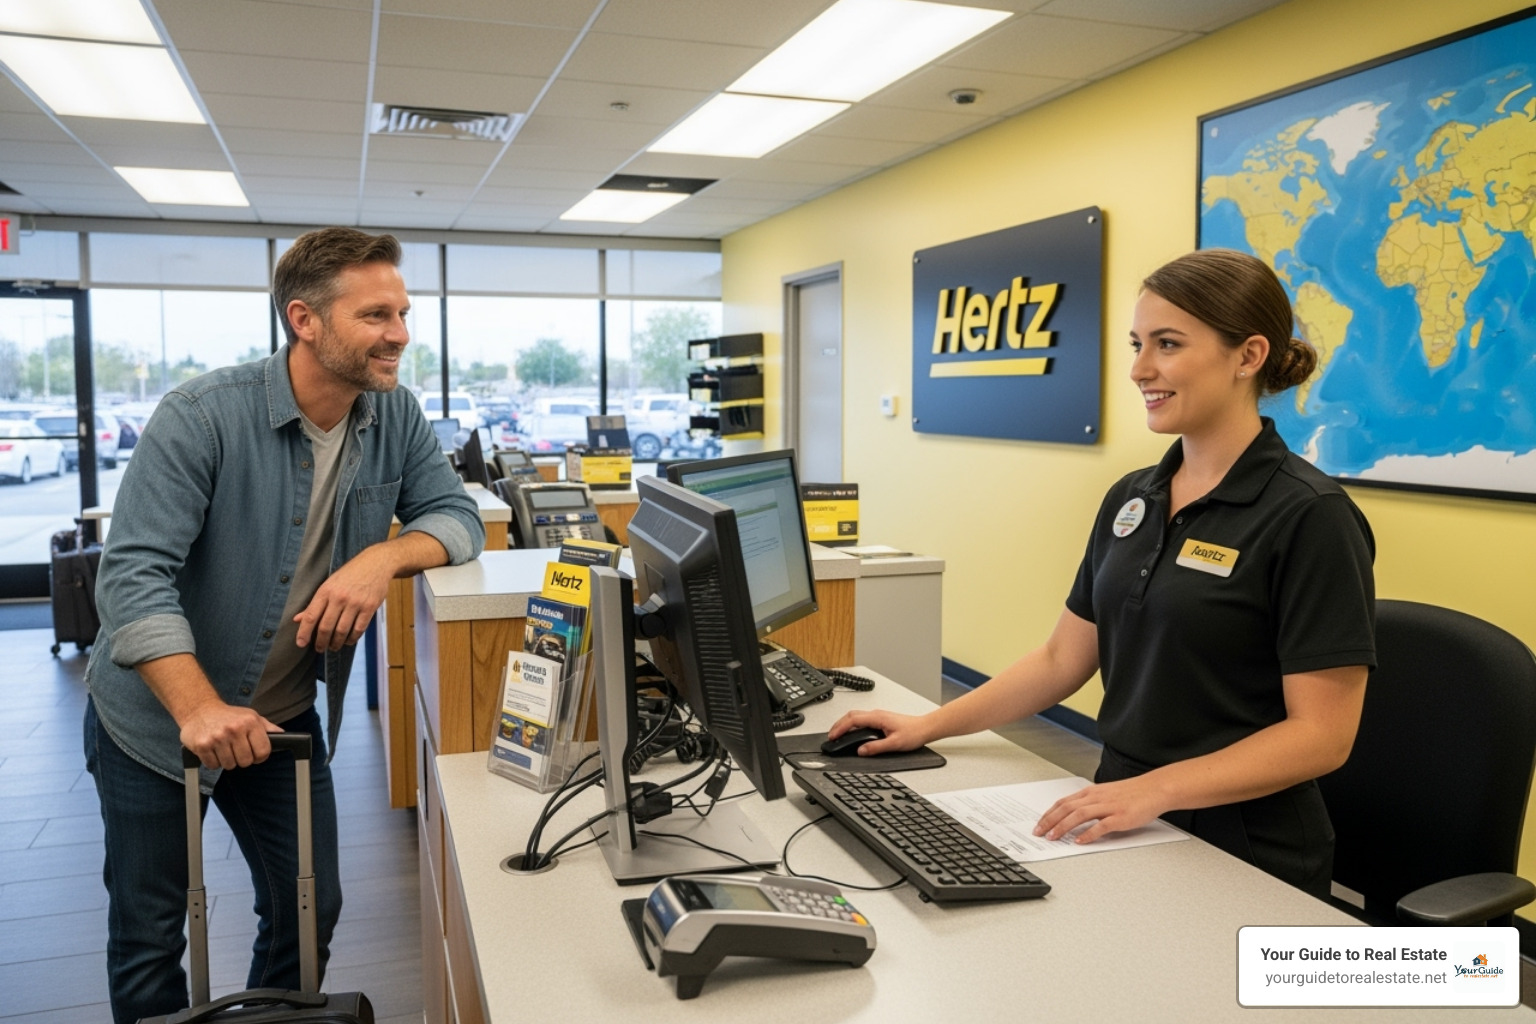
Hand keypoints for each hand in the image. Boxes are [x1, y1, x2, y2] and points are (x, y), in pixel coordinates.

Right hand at [179, 700, 280, 769]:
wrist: (200, 709)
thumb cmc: (228, 716)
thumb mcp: (251, 716)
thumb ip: (267, 727)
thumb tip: (283, 735)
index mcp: (250, 722)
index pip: (263, 751)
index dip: (260, 756)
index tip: (255, 754)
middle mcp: (234, 729)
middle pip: (246, 761)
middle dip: (242, 759)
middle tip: (236, 749)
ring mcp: (217, 738)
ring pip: (229, 765)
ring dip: (227, 761)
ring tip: (223, 748)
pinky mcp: (202, 745)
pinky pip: (212, 766)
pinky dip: (213, 762)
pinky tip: (213, 750)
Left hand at [295, 546, 392, 652]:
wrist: (376, 563)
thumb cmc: (349, 575)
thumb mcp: (329, 585)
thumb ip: (314, 604)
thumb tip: (296, 619)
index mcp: (325, 591)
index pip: (310, 616)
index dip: (304, 632)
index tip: (300, 643)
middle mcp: (339, 597)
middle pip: (325, 627)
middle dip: (321, 642)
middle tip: (319, 649)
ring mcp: (355, 602)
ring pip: (342, 631)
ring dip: (336, 643)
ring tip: (333, 647)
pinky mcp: (369, 607)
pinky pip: (359, 629)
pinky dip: (352, 639)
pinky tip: (348, 640)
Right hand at [825, 708, 931, 755]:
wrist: (925, 727)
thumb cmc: (914, 733)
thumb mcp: (894, 744)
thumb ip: (876, 747)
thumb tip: (861, 750)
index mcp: (877, 718)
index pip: (853, 720)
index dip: (840, 728)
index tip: (833, 736)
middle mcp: (876, 714)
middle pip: (851, 716)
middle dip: (838, 725)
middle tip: (831, 736)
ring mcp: (878, 716)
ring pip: (856, 716)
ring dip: (845, 724)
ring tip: (838, 734)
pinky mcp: (880, 719)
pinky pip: (861, 719)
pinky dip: (852, 725)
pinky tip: (852, 732)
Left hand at [1032, 776, 1170, 844]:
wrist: (1155, 789)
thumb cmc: (1132, 794)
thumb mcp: (1106, 794)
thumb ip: (1090, 804)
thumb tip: (1073, 816)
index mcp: (1091, 792)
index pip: (1063, 802)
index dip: (1048, 814)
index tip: (1039, 824)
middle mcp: (1097, 797)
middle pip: (1067, 808)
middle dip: (1050, 821)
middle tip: (1038, 833)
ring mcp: (1108, 807)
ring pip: (1079, 815)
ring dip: (1063, 826)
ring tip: (1053, 837)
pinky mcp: (1120, 817)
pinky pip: (1101, 825)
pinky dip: (1089, 833)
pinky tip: (1080, 841)